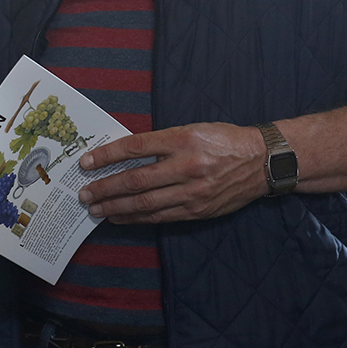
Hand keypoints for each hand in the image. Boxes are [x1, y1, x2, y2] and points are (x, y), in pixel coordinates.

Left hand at [77, 123, 267, 223]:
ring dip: (116, 208)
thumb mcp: (193, 129)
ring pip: (145, 204)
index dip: (107, 155)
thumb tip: (127, 154)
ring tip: (96, 209)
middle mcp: (186, 166)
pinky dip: (137, 218)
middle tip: (83, 194)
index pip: (136, 147)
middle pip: (136, 180)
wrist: (262, 162)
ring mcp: (193, 192)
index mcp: (183, 139)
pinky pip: (161, 216)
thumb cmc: (224, 140)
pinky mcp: (198, 210)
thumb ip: (163, 141)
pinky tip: (121, 217)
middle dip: (105, 188)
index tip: (86, 162)